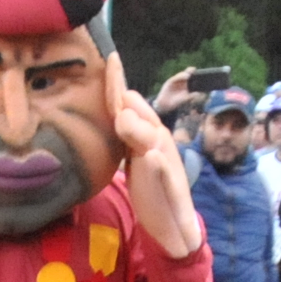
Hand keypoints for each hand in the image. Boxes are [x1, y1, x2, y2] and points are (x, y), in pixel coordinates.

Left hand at [109, 53, 200, 259]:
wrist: (171, 223)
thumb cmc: (150, 186)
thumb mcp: (131, 155)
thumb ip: (124, 133)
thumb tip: (115, 108)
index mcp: (146, 132)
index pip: (129, 103)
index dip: (118, 84)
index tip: (109, 58)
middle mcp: (158, 139)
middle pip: (139, 113)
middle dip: (123, 99)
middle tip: (110, 73)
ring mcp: (165, 160)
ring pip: (151, 136)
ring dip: (136, 126)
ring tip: (121, 118)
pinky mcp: (169, 183)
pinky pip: (163, 170)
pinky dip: (157, 163)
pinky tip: (151, 157)